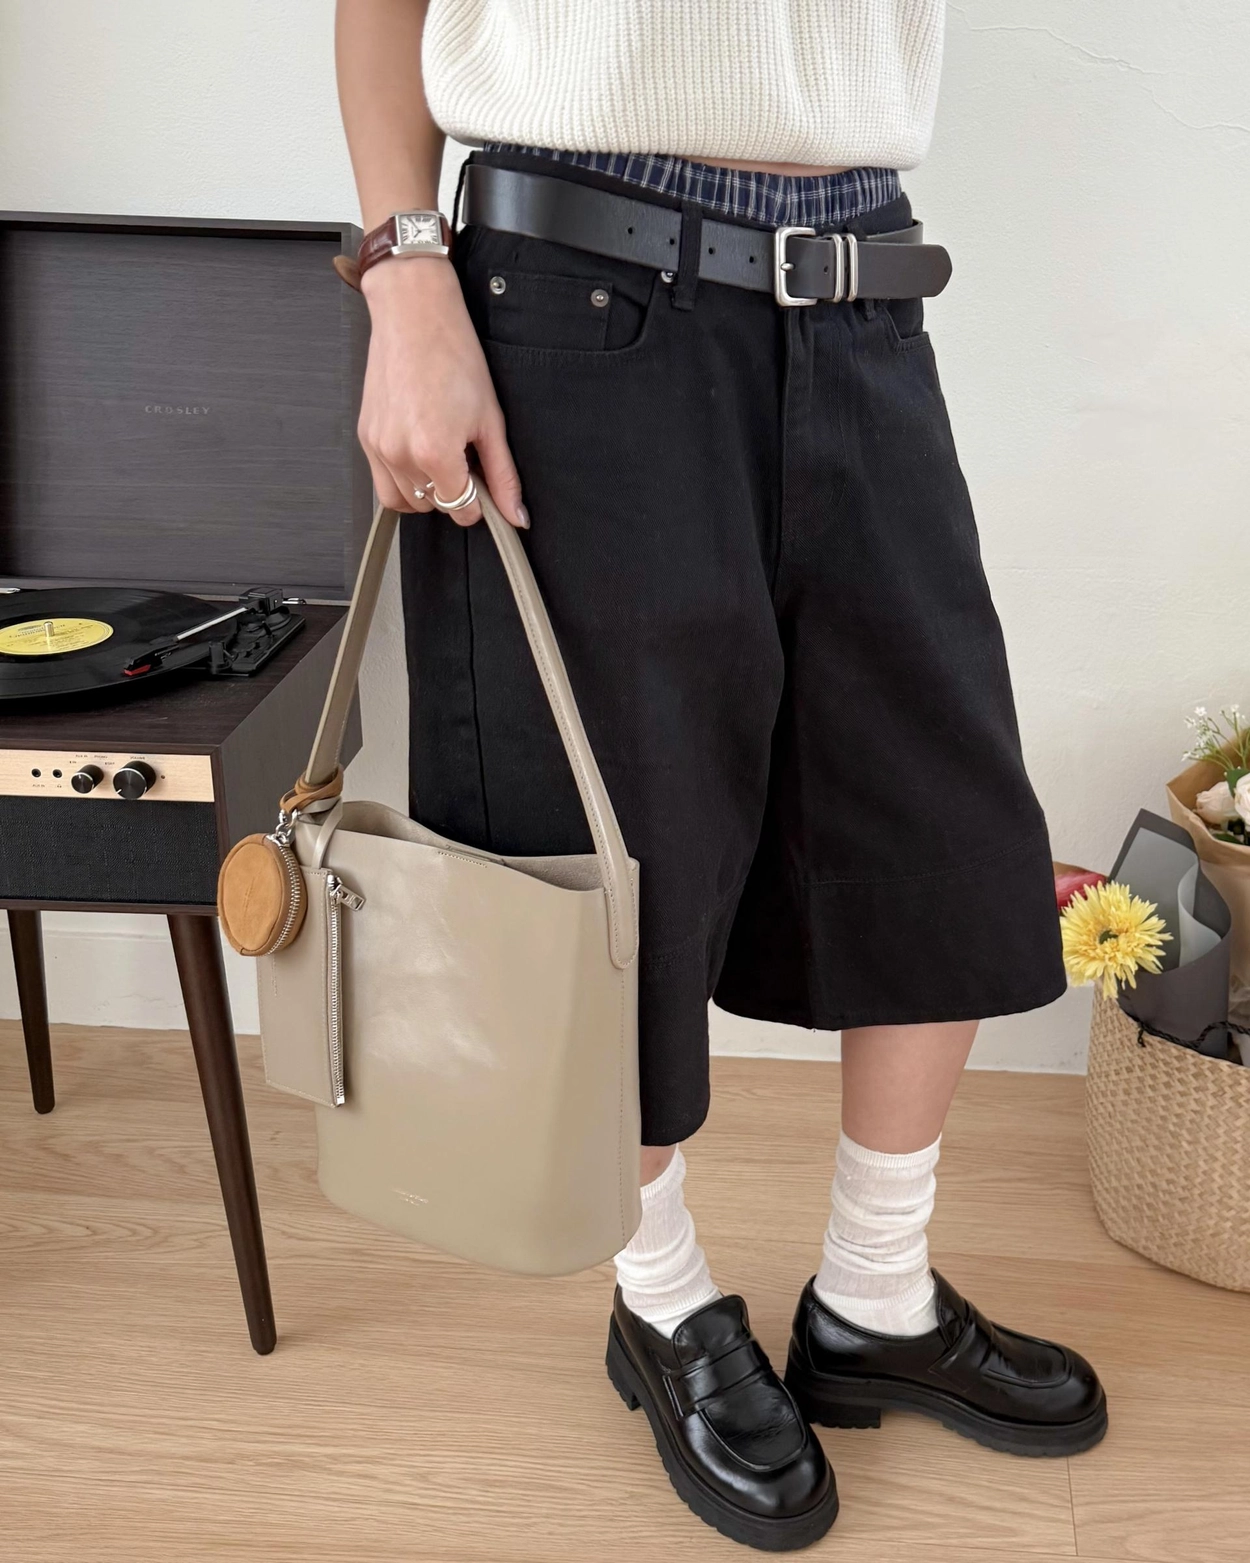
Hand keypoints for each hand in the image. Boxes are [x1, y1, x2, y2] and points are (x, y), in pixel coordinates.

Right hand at [357, 258, 527, 528]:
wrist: (414, 314)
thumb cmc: (453, 355)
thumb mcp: (490, 420)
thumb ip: (502, 476)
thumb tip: (516, 516)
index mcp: (435, 453)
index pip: (460, 510)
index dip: (478, 501)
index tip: (481, 479)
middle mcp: (400, 455)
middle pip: (433, 507)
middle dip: (452, 492)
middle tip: (462, 455)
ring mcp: (378, 447)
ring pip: (405, 501)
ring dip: (425, 490)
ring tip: (439, 454)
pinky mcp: (365, 438)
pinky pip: (382, 482)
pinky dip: (403, 478)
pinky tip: (418, 448)